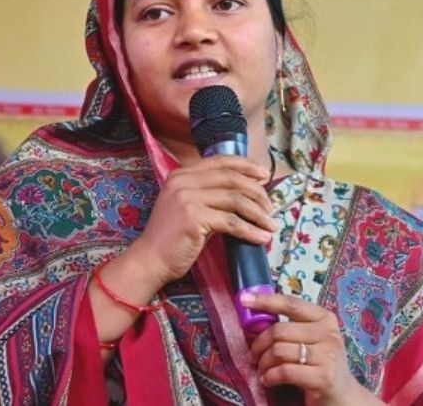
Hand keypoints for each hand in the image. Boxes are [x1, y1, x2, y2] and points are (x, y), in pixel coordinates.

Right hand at [133, 155, 277, 285]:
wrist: (151, 260)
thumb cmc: (173, 238)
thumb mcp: (190, 208)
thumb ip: (212, 196)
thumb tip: (248, 192)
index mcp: (181, 174)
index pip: (220, 161)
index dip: (246, 166)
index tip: (265, 175)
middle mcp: (183, 181)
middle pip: (232, 178)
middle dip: (257, 192)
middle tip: (271, 207)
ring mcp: (187, 198)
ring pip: (235, 200)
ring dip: (258, 213)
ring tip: (270, 225)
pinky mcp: (193, 217)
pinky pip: (231, 222)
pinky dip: (250, 231)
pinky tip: (261, 238)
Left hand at [246, 293, 381, 405]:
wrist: (342, 396)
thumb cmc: (320, 364)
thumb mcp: (311, 341)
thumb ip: (290, 329)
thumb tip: (254, 319)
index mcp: (324, 318)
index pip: (291, 304)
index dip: (265, 300)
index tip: (244, 299)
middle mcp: (329, 333)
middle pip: (279, 331)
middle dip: (259, 344)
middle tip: (253, 356)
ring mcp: (328, 355)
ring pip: (279, 351)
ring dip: (264, 363)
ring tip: (263, 371)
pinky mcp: (323, 377)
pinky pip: (284, 371)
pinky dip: (270, 376)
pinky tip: (268, 380)